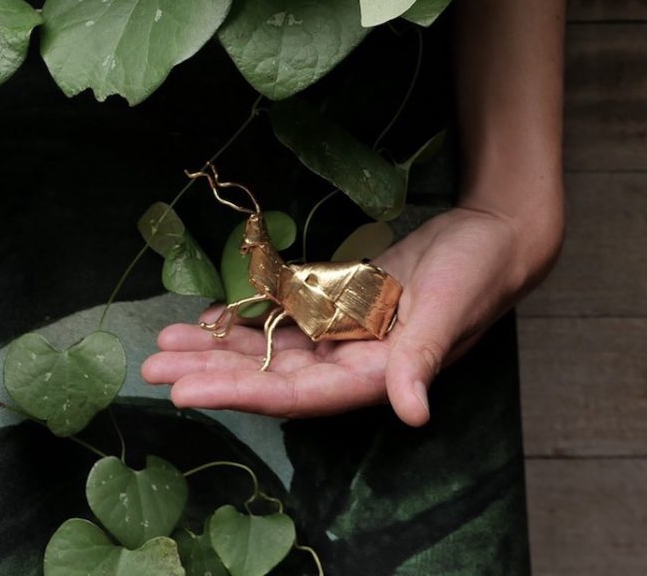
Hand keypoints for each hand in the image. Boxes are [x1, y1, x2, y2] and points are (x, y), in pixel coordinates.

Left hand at [141, 203, 561, 425]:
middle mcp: (352, 360)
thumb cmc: (478, 270)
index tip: (184, 393)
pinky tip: (213, 316)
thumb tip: (413, 412)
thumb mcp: (450, 308)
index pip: (294, 394)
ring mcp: (345, 331)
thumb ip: (422, 358)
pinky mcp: (344, 300)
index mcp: (375, 373)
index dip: (238, 394)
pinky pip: (288, 315)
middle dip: (210, 372)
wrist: (493, 233)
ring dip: (219, 346)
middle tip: (153, 366)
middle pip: (269, 374)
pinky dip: (251, 317)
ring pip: (271, 347)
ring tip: (167, 341)